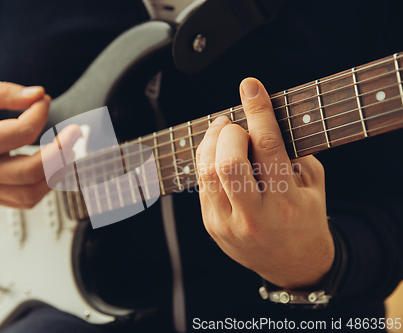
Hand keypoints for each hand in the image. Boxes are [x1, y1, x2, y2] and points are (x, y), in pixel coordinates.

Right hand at [0, 78, 81, 208]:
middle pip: (31, 171)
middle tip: (75, 132)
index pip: (20, 133)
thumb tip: (38, 95)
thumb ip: (4, 91)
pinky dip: (47, 185)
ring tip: (68, 150)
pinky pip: (27, 200)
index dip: (40, 113)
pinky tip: (54, 165)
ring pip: (32, 192)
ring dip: (58, 171)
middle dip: (61, 151)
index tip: (43, 100)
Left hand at [196, 78, 333, 288]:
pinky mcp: (211, 225)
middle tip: (235, 124)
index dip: (258, 111)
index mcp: (287, 203)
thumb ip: (293, 152)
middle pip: (228, 162)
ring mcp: (228, 223)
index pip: (268, 147)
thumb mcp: (313, 184)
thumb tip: (264, 116)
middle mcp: (255, 216)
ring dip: (211, 142)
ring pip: (206, 172)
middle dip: (228, 132)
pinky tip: (217, 153)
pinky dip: (207, 160)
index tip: (250, 86)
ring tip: (223, 131)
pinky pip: (201, 183)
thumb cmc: (305, 217)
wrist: (292, 265)